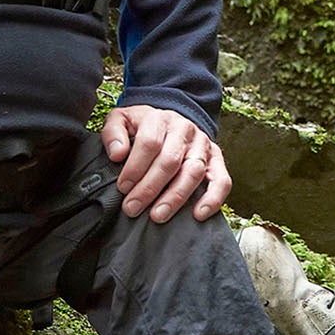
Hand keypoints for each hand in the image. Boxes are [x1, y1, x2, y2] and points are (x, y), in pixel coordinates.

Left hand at [100, 105, 230, 220]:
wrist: (169, 122)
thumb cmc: (142, 127)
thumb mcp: (121, 120)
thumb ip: (113, 133)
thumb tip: (117, 154)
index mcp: (160, 119)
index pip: (149, 143)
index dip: (135, 167)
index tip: (123, 187)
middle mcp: (185, 130)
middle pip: (170, 160)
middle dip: (149, 188)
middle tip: (132, 208)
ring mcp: (203, 145)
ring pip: (193, 172)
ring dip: (175, 197)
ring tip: (158, 216)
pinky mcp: (216, 160)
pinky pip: (221, 180)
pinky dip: (213, 199)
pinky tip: (198, 215)